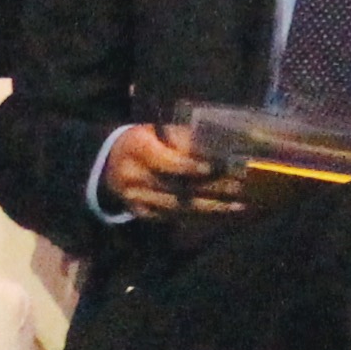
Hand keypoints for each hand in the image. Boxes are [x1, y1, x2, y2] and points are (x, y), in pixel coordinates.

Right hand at [101, 121, 238, 220]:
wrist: (110, 165)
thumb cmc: (145, 142)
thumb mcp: (157, 132)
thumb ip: (184, 139)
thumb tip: (221, 145)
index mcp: (137, 149)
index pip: (165, 162)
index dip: (190, 166)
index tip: (215, 168)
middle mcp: (133, 177)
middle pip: (176, 187)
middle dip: (211, 189)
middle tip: (241, 187)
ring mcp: (135, 199)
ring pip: (178, 207)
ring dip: (212, 207)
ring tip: (240, 205)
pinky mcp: (142, 214)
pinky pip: (174, 217)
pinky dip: (200, 216)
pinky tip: (222, 213)